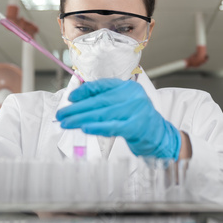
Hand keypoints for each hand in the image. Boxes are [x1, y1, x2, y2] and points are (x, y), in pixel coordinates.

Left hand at [56, 79, 181, 159]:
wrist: (161, 136)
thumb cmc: (138, 120)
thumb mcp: (125, 105)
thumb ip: (106, 101)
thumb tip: (78, 102)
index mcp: (128, 87)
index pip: (102, 85)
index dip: (84, 91)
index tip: (70, 98)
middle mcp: (133, 96)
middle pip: (99, 101)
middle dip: (77, 108)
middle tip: (61, 114)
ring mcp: (135, 111)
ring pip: (102, 114)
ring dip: (81, 119)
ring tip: (66, 123)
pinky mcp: (136, 126)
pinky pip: (112, 126)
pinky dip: (96, 127)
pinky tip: (84, 128)